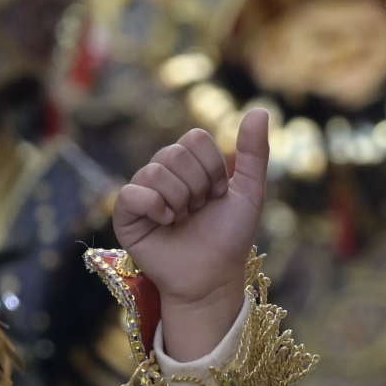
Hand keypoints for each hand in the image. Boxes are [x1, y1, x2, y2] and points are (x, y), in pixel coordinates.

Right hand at [112, 109, 270, 359]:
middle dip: (198, 185)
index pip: (195, 138)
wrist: (213, 276)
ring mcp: (143, 193)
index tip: (219, 193)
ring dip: (181, 199)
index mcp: (189, 164)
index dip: (214, 167)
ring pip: (156, 170)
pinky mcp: (126, 215)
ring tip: (184, 219)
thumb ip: (254, 152)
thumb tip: (259, 110)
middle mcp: (163, 173)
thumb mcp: (250, 191)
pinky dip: (156, 206)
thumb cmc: (230, 235)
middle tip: (200, 210)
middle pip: (176, 152)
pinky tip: (167, 223)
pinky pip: (132, 193)